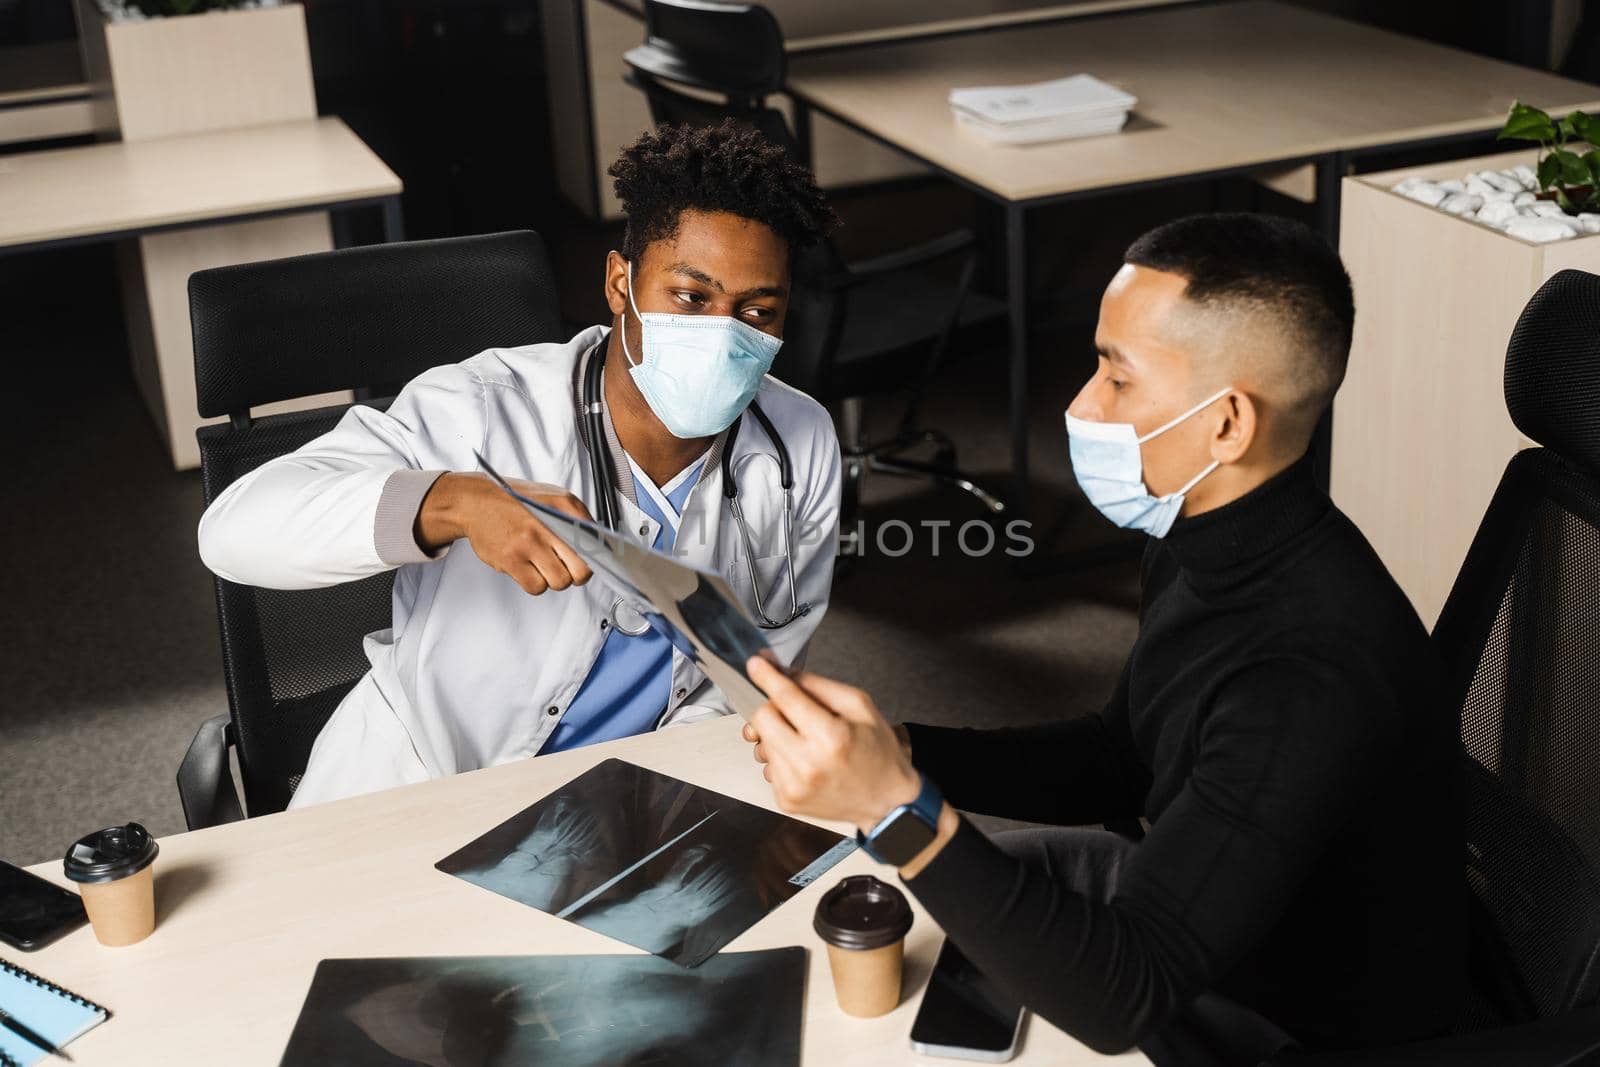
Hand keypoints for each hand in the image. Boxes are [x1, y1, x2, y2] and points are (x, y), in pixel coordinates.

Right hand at [416, 472, 594, 595]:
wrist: (476, 501)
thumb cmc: (515, 500)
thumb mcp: (553, 497)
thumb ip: (577, 518)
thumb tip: (599, 545)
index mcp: (563, 506)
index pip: (595, 542)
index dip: (597, 559)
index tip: (594, 563)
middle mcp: (548, 524)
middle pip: (581, 570)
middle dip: (577, 575)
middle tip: (568, 569)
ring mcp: (528, 543)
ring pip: (559, 582)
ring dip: (553, 579)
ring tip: (543, 565)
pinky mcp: (510, 559)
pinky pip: (535, 587)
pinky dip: (535, 584)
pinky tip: (528, 569)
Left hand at [743, 657, 920, 832]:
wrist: (887, 800)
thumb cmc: (877, 752)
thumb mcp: (859, 706)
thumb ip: (818, 686)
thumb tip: (782, 673)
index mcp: (831, 737)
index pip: (785, 698)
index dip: (767, 677)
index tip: (756, 665)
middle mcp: (809, 765)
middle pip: (762, 719)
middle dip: (771, 705)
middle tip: (787, 707)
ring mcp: (794, 786)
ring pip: (761, 742)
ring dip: (776, 733)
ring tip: (803, 739)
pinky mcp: (786, 800)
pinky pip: (768, 765)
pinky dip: (781, 756)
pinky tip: (804, 759)